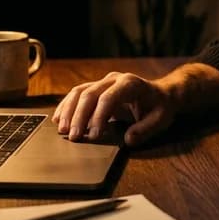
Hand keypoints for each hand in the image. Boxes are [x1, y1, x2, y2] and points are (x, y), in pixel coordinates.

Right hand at [52, 71, 177, 146]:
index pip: (108, 98)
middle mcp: (114, 79)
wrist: (160, 94)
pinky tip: (58, 119)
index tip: (93, 136)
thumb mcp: (160, 119)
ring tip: (62, 130)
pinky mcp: (96, 87)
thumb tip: (128, 140)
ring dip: (68, 110)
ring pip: (79, 92)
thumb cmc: (160, 107)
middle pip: (90, 94)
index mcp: (130, 84)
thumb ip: (145, 129)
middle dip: (79, 116)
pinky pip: (77, 94)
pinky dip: (66, 106)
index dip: (99, 117)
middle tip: (73, 137)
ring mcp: (103, 82)